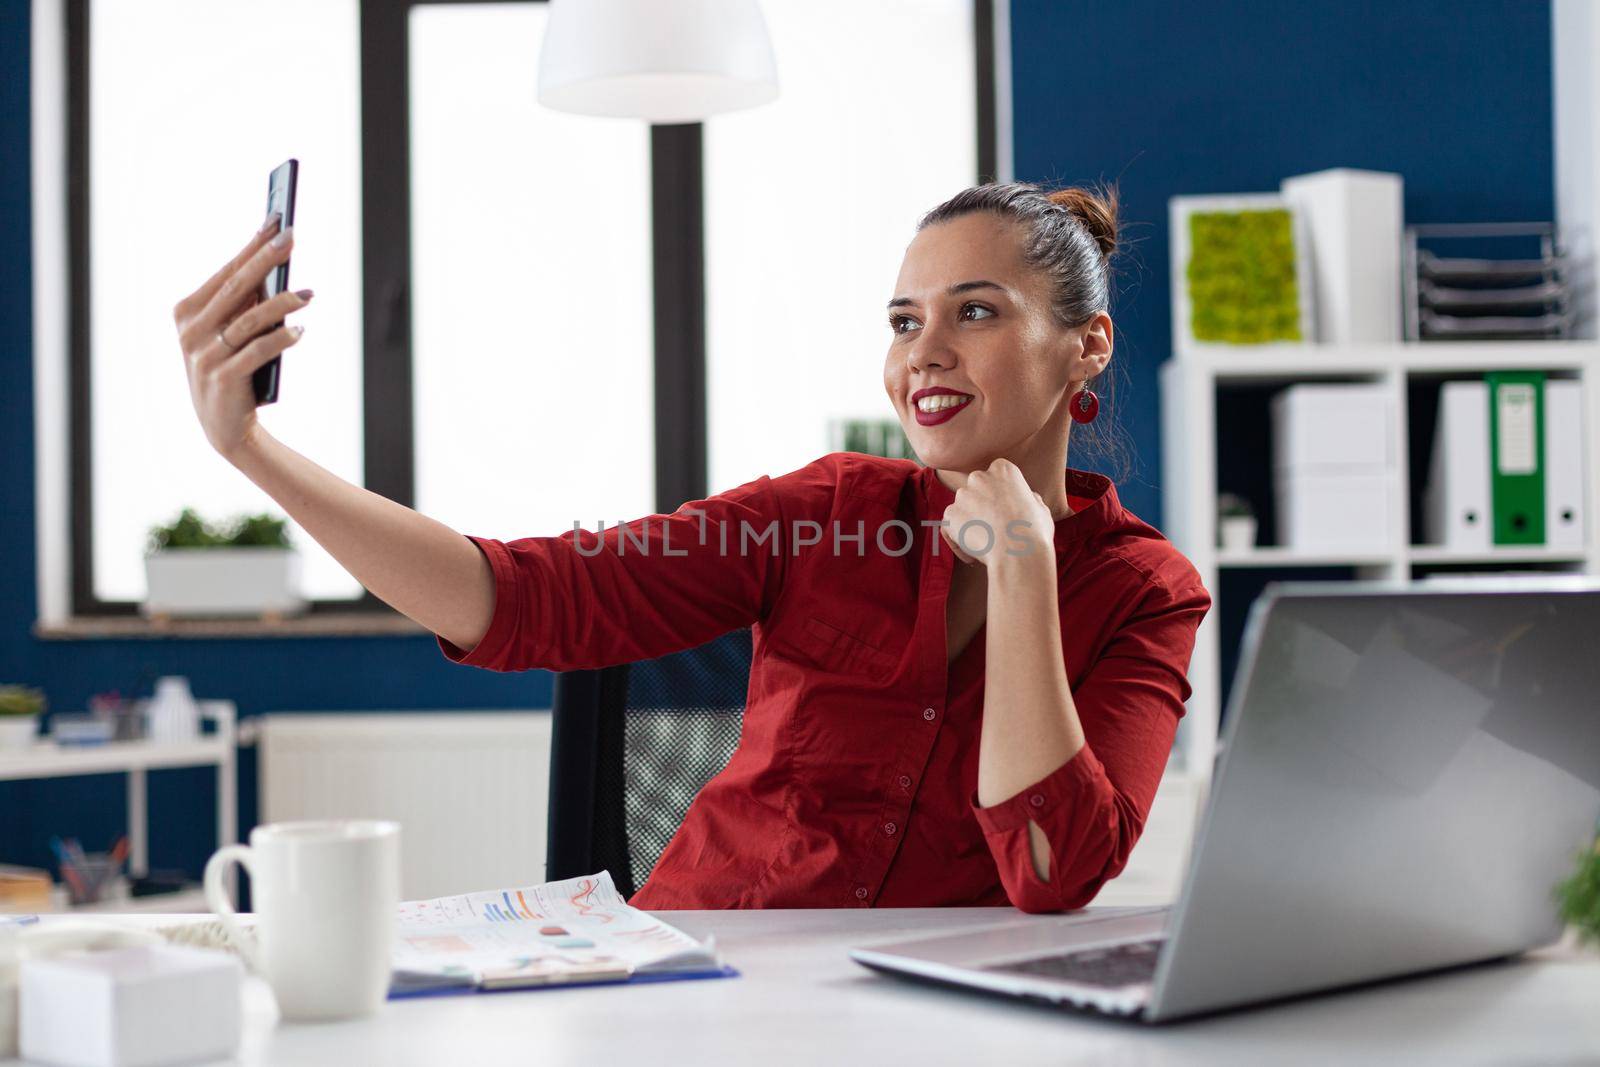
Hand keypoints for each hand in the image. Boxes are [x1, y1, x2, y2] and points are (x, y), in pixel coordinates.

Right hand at [171, 217, 310, 459]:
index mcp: (187, 312)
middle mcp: (191, 330)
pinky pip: (258, 351)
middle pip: (236, 287)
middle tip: (291, 237)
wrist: (223, 427)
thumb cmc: (232, 369)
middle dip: (266, 258)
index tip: (276, 220)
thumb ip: (244, 305)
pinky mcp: (222, 377)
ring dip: (283, 303)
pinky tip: (299, 331)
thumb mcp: (231, 333)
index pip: (226, 272)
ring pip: (250, 319)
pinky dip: (281, 339)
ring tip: (308, 295)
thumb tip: (275, 264)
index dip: (252, 245)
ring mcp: (204, 355)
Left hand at [939, 458, 1054, 566]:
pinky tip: (972, 555)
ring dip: (970, 523)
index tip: (1005, 511)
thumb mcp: (1040, 507)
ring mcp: (962, 495)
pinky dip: (958, 540)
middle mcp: (979, 477)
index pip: (995, 476)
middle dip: (981, 507)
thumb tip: (1028, 499)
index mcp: (1003, 469)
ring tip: (984, 545)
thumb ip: (1028, 499)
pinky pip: (949, 526)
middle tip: (993, 529)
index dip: (999, 495)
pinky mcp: (950, 515)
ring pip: (962, 509)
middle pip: (976, 491)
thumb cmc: (1034, 532)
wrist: (1018, 553)